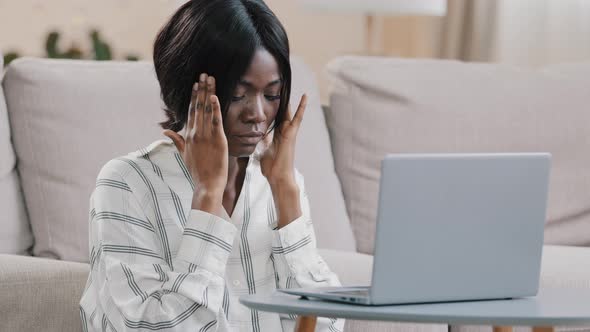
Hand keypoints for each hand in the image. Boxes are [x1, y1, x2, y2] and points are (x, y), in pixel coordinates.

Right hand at [163, 73, 227, 213]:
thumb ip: (176, 141)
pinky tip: (215, 97)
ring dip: (208, 93)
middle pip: (198, 106)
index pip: (191, 111)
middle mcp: (196, 133)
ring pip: (207, 110)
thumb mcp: (184, 154)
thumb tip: (165, 132)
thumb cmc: (197, 171)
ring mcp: (206, 136)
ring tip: (210, 79)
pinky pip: (216, 121)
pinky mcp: (217, 141)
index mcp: (189, 135)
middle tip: (204, 74)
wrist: (207, 184)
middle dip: (201, 89)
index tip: (196, 84)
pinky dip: (215, 109)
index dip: (194, 97)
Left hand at [260, 94, 306, 227]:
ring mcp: (289, 132)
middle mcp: (283, 131)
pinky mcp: (292, 133)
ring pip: (289, 111)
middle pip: (281, 111)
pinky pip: (298, 118)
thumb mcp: (261, 151)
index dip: (271, 107)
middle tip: (279, 84)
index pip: (273, 117)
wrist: (278, 177)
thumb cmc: (271, 168)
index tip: (268, 96)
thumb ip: (260, 143)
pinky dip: (302, 107)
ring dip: (290, 99)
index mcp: (275, 135)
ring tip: (289, 84)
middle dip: (280, 99)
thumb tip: (253, 138)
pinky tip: (305, 96)